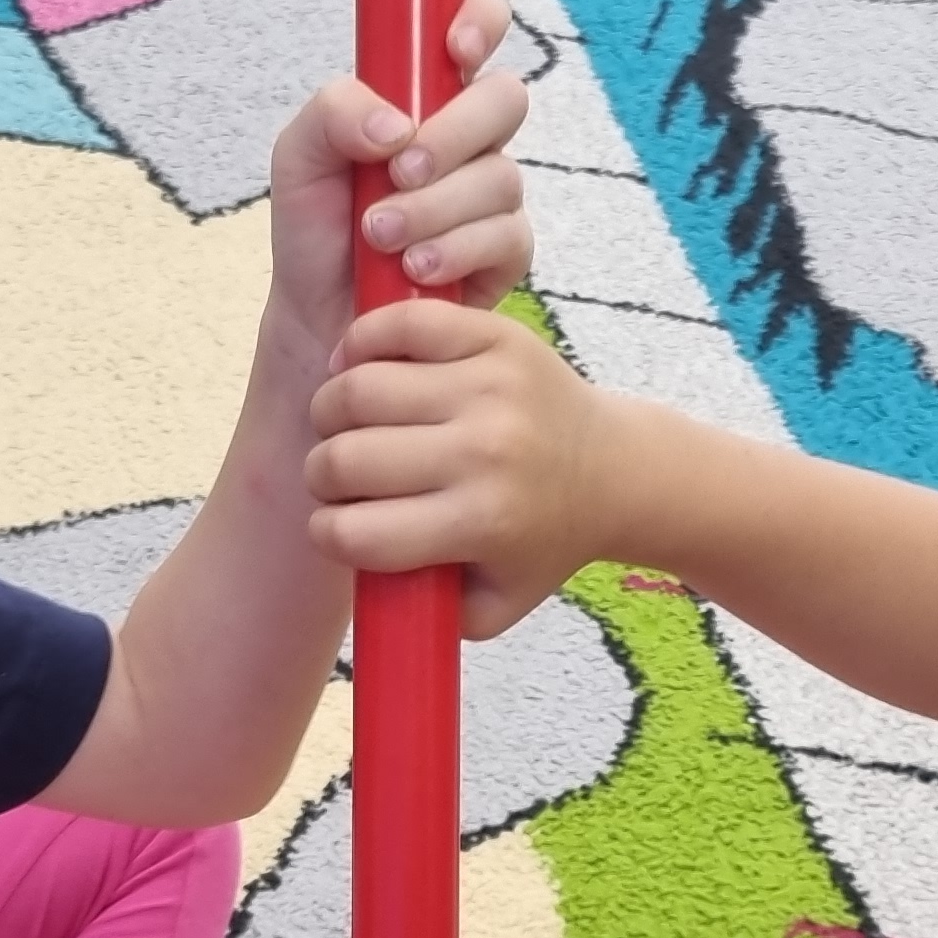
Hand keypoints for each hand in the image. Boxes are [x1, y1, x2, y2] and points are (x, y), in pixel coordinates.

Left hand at [263, 0, 534, 360]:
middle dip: (451, 136)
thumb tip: (398, 125)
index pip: (477, 25)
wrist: (320, 319)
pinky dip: (456, 250)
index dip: (480, 20)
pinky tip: (415, 268)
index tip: (453, 49)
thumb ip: (335, 112)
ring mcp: (493, 194)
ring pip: (500, 176)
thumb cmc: (316, 228)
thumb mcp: (299, 157)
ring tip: (380, 237)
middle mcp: (469, 137)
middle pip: (505, 99)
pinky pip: (508, 237)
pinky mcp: (505, 253)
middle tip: (396, 173)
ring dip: (434, 208)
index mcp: (425, 93)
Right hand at [304, 302, 622, 638]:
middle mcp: (485, 452)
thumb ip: (424, 612)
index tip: (334, 525)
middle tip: (336, 475)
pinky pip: (402, 325)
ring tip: (342, 423)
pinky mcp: (495, 337)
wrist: (615, 469)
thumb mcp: (491, 603)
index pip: (355, 534)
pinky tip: (358, 365)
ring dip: (331, 409)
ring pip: (359, 388)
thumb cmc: (541, 538)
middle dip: (322, 474)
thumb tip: (361, 579)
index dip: (326, 533)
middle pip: (346, 458)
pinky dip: (363, 341)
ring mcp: (489, 387)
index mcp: (481, 522)